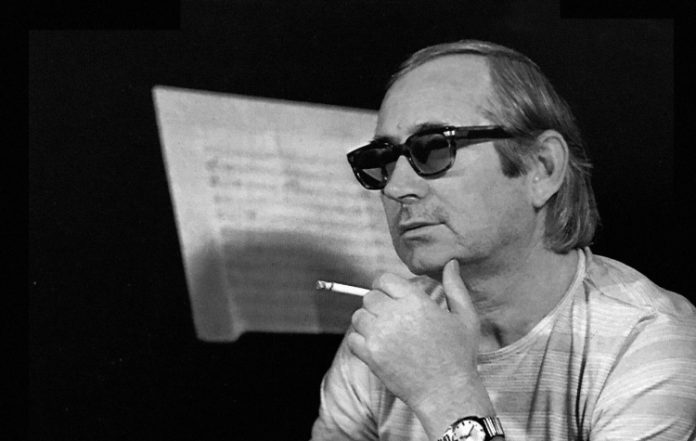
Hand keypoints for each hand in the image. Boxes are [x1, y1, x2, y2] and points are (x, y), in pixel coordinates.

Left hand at [346, 259, 483, 412]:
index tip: (393, 298)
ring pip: (358, 317)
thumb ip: (455, 287)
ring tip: (386, 333)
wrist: (448, 393)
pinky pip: (353, 339)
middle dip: (378, 305)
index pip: (383, 279)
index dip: (386, 286)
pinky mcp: (371, 356)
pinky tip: (378, 347)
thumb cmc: (459, 355)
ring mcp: (380, 335)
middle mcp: (395, 314)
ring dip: (368, 323)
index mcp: (416, 300)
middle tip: (393, 319)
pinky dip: (361, 342)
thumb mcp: (465, 317)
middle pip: (369, 297)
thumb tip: (451, 262)